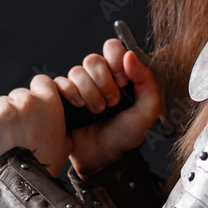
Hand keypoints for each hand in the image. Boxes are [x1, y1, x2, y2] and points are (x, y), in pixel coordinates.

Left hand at [0, 74, 71, 177]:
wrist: (21, 185)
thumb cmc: (44, 165)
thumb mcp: (65, 143)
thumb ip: (62, 124)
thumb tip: (58, 119)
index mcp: (50, 103)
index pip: (42, 81)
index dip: (38, 92)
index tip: (34, 104)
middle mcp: (28, 102)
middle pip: (19, 94)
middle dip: (18, 109)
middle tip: (18, 129)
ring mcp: (5, 110)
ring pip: (0, 102)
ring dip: (0, 114)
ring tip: (3, 136)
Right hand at [53, 38, 161, 177]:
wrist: (104, 160)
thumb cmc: (126, 136)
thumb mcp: (148, 110)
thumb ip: (147, 81)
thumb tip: (130, 55)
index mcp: (119, 75)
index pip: (113, 48)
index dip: (116, 59)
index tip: (123, 80)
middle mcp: (98, 78)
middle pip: (93, 59)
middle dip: (103, 80)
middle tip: (113, 101)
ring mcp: (79, 88)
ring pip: (77, 70)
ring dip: (89, 91)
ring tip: (98, 111)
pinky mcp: (63, 98)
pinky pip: (60, 82)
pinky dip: (70, 93)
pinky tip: (80, 107)